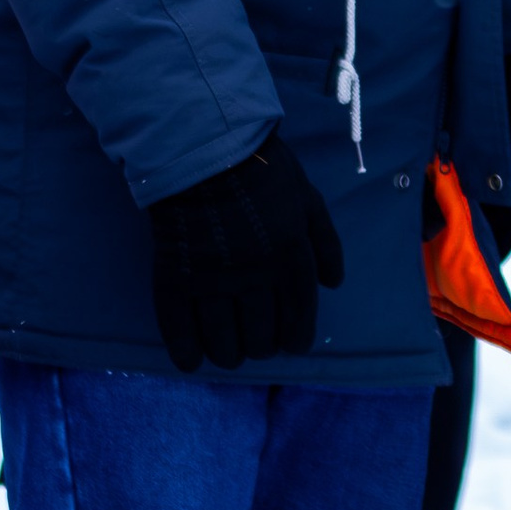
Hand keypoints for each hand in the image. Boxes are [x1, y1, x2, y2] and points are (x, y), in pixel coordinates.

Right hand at [148, 132, 344, 371]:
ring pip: (223, 336)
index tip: (293, 346)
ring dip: (229, 354)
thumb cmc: (263, 170)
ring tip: (229, 355)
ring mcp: (214, 277)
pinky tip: (190, 361)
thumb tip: (334, 283)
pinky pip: (179, 324)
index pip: (299, 314)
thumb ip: (325, 242)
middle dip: (262, 345)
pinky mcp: (176, 275)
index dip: (297, 337)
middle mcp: (255, 274)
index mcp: (291, 256)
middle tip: (257, 344)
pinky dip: (185, 348)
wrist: (205, 148)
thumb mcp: (308, 199)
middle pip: (262, 333)